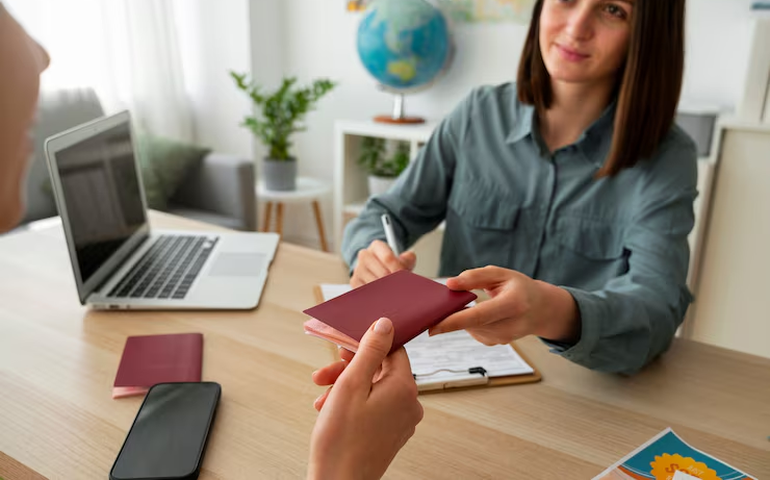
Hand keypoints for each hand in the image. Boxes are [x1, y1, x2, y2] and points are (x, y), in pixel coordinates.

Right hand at [308, 318, 423, 479]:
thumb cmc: (341, 440)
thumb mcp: (351, 384)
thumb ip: (370, 350)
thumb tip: (385, 324)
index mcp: (405, 388)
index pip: (393, 349)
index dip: (366, 344)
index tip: (345, 345)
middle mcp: (409, 404)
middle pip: (380, 370)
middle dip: (348, 368)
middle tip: (325, 373)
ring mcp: (401, 421)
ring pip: (373, 389)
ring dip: (345, 386)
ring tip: (322, 395)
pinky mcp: (390, 434)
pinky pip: (373, 407)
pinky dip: (352, 403)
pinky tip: (329, 409)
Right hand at [350, 240, 416, 287]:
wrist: (375, 269)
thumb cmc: (390, 265)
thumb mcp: (402, 258)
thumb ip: (408, 258)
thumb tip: (409, 259)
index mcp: (377, 246)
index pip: (388, 258)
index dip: (399, 270)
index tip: (405, 276)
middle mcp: (365, 255)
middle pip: (383, 273)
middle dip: (394, 282)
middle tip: (401, 286)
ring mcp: (358, 269)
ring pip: (376, 284)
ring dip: (387, 290)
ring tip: (392, 289)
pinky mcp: (354, 281)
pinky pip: (367, 292)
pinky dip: (377, 295)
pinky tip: (382, 293)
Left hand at [429, 266, 579, 344]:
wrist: (540, 309)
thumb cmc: (520, 288)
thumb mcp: (501, 274)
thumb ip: (475, 277)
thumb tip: (450, 284)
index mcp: (513, 304)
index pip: (478, 316)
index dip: (454, 321)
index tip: (433, 326)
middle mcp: (510, 326)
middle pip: (471, 324)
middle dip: (451, 316)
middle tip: (440, 305)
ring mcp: (503, 338)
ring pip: (469, 328)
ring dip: (462, 317)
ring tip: (471, 302)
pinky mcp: (496, 343)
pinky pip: (473, 331)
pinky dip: (469, 322)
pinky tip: (478, 312)